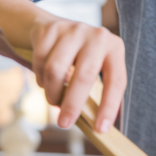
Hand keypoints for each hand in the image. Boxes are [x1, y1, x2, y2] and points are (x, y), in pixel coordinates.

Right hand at [29, 15, 125, 132]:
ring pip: (56, 71)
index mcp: (115, 48)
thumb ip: (98, 89)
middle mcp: (98, 37)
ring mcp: (73, 30)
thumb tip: (95, 125)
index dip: (109, 107)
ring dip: (52, 93)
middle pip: (84, 77)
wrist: (56, 26)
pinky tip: (45, 80)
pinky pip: (39, 62)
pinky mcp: (50, 29)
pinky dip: (40, 78)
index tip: (100, 129)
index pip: (116, 82)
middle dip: (72, 105)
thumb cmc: (81, 55)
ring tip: (54, 100)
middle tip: (64, 124)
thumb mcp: (97, 66)